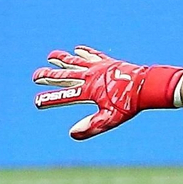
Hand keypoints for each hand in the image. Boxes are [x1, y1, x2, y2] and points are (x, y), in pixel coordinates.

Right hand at [32, 46, 182, 139]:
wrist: (147, 85)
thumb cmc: (129, 104)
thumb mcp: (110, 118)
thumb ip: (91, 126)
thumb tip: (72, 134)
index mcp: (89, 91)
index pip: (64, 97)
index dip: (49, 100)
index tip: (37, 102)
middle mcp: (90, 76)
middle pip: (65, 76)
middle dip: (49, 77)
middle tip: (35, 76)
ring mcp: (99, 67)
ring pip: (76, 62)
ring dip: (62, 60)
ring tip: (50, 56)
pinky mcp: (108, 62)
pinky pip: (93, 55)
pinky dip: (84, 52)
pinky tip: (77, 49)